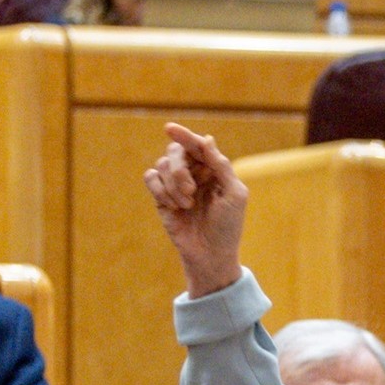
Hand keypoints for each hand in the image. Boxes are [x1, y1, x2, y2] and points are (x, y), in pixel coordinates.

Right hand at [143, 122, 247, 297]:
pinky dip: (160, 190)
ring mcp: (176, 184)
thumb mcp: (234, 194)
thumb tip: (206, 139)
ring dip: (173, 185)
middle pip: (175, 151)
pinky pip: (150, 178)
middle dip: (180, 169)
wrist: (211, 255)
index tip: (169, 129)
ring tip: (186, 206)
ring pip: (162, 164)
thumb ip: (221, 166)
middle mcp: (194, 172)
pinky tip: (174, 207)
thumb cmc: (228, 226)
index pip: (197, 145)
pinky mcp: (161, 197)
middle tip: (191, 190)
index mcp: (213, 168)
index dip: (184, 135)